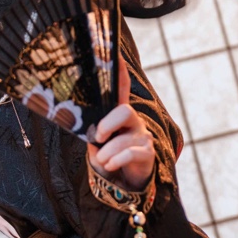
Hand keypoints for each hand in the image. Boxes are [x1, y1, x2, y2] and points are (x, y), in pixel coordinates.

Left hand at [90, 65, 153, 190]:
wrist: (125, 181)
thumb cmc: (108, 157)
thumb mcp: (97, 144)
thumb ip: (94, 134)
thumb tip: (90, 132)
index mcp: (119, 115)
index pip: (122, 88)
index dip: (120, 72)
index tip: (116, 56)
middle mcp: (133, 121)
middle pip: (124, 111)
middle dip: (107, 124)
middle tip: (99, 137)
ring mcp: (142, 136)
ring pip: (123, 140)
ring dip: (107, 154)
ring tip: (103, 161)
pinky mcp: (148, 152)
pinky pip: (131, 154)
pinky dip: (116, 161)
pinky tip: (111, 165)